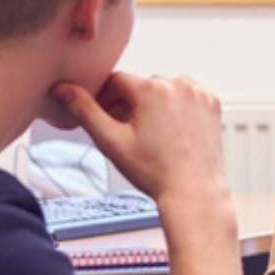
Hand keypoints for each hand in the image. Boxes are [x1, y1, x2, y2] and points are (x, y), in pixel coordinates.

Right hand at [55, 72, 228, 204]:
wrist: (194, 192)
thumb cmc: (155, 172)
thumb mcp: (111, 142)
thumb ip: (84, 111)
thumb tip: (62, 88)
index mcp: (152, 88)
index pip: (116, 81)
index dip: (105, 99)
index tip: (105, 119)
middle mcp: (179, 83)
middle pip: (140, 86)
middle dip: (129, 104)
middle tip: (125, 133)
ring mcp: (199, 93)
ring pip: (164, 90)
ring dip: (153, 105)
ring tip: (150, 135)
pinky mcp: (212, 103)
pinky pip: (186, 97)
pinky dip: (177, 108)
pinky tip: (171, 132)